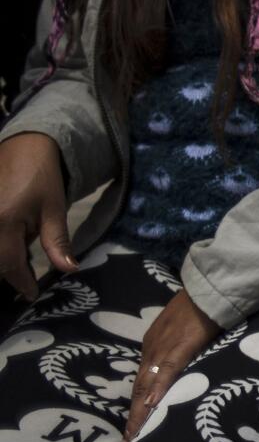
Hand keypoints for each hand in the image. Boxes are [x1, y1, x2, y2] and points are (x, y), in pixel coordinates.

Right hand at [0, 132, 74, 299]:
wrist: (24, 147)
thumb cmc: (43, 178)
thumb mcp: (54, 210)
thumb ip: (57, 242)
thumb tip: (69, 269)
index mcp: (4, 221)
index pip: (9, 265)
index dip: (22, 282)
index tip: (31, 294)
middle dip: (7, 274)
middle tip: (24, 282)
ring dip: (1, 261)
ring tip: (18, 267)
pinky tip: (9, 250)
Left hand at [125, 290, 220, 441]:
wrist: (209, 286)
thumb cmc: (202, 305)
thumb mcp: (185, 329)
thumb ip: (181, 347)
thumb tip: (184, 364)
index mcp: (154, 345)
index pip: (143, 381)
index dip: (138, 404)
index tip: (134, 427)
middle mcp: (152, 349)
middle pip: (139, 388)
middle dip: (134, 416)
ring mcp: (164, 348)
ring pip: (147, 385)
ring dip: (141, 412)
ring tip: (136, 435)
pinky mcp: (180, 346)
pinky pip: (167, 371)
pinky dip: (159, 389)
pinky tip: (153, 406)